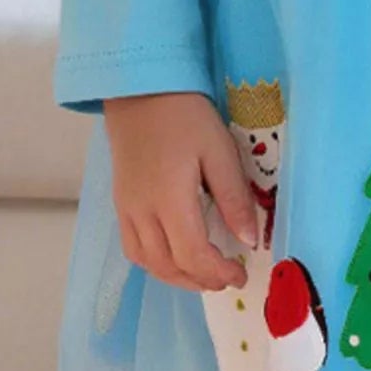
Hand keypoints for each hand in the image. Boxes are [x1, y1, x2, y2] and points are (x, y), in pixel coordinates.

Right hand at [104, 92, 255, 292]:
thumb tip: (250, 240)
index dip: (218, 273)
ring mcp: (127, 208)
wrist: (140, 90)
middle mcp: (143, 211)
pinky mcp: (120, 202)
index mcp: (170, 199)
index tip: (240, 274)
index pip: (193, 255)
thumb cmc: (185, 115)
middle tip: (226, 278)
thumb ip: (234, 198)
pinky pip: (133, 247)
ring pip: (147, 262)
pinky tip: (174, 256)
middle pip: (168, 265)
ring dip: (176, 276)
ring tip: (203, 275)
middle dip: (200, 280)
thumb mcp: (219, 151)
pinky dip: (155, 262)